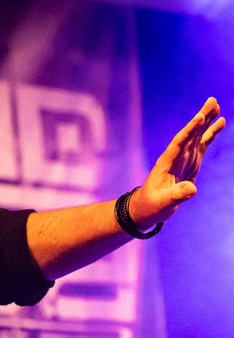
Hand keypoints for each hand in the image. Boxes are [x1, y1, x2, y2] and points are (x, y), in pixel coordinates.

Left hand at [130, 97, 225, 228]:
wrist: (146, 208)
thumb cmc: (151, 206)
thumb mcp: (163, 203)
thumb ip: (177, 195)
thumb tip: (192, 189)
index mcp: (167, 163)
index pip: (179, 144)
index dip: (189, 131)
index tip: (199, 118)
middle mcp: (176, 157)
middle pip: (189, 134)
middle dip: (200, 118)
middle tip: (212, 100)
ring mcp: (184, 159)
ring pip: (197, 136)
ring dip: (206, 121)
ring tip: (216, 105)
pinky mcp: (191, 164)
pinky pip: (202, 145)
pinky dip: (211, 134)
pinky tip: (220, 122)